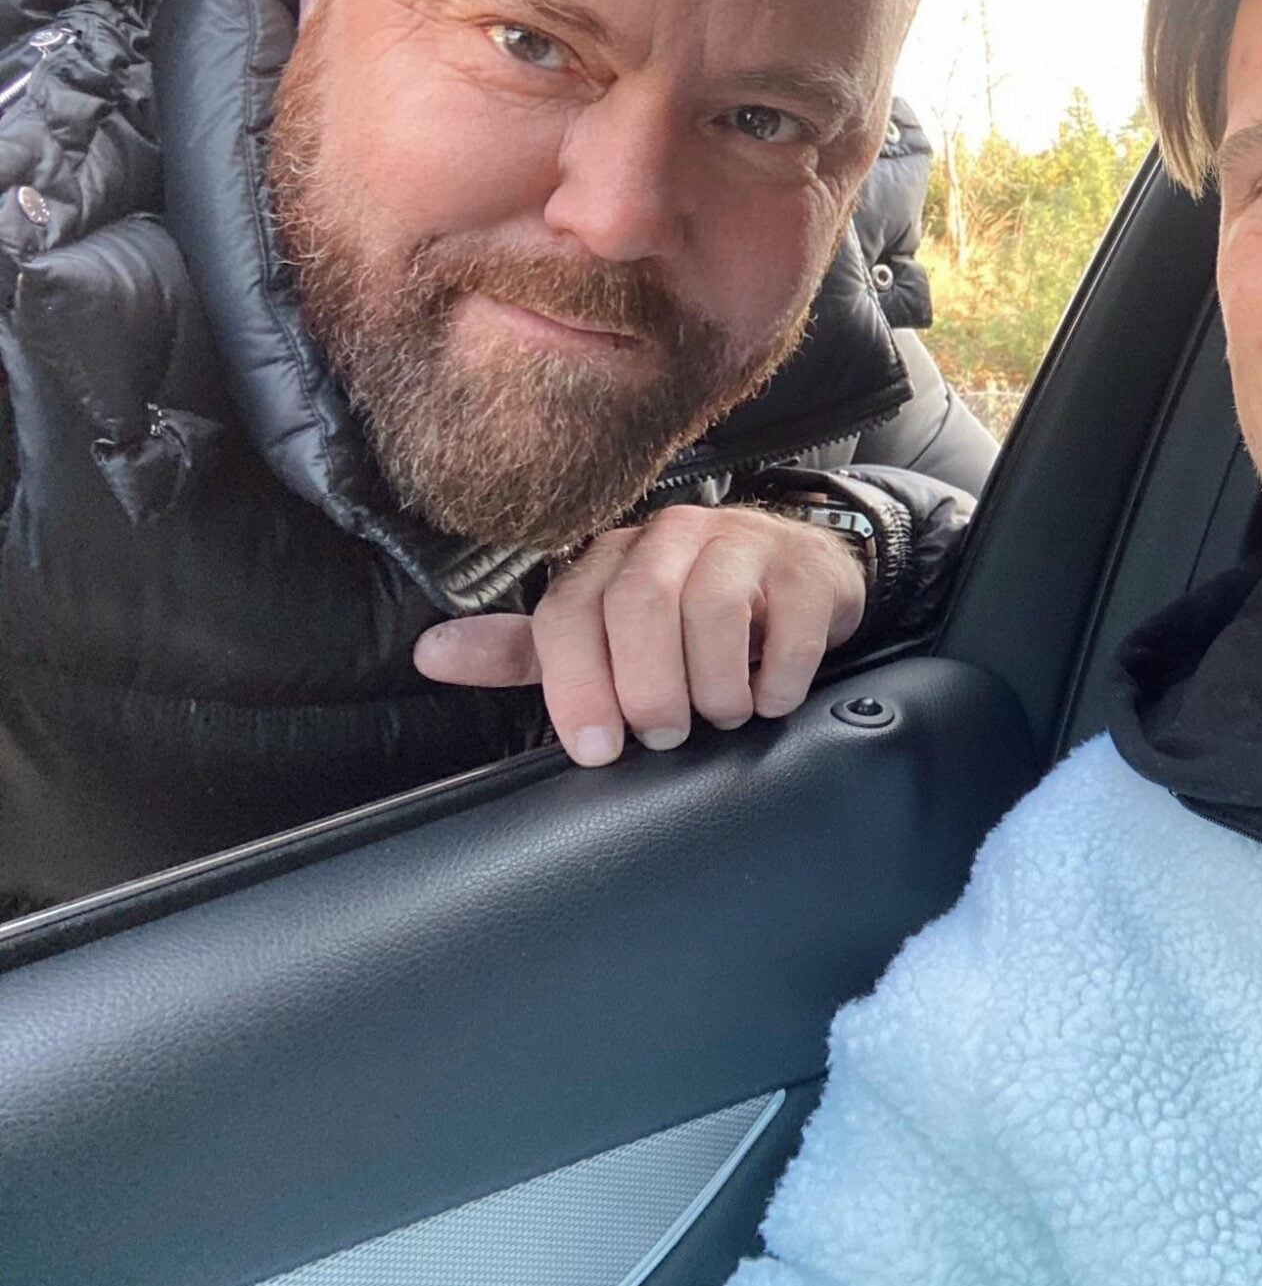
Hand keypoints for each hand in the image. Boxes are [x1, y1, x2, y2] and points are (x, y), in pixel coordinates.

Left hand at [413, 505, 865, 765]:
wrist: (799, 577)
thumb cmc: (688, 617)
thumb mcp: (604, 635)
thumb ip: (527, 651)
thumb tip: (429, 655)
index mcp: (611, 557)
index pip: (570, 610)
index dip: (576, 685)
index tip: (598, 748)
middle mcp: (672, 537)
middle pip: (639, 605)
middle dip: (649, 688)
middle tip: (667, 732)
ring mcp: (745, 544)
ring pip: (713, 608)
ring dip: (714, 686)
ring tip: (722, 714)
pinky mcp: (808, 568)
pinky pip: (790, 623)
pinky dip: (777, 677)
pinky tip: (770, 697)